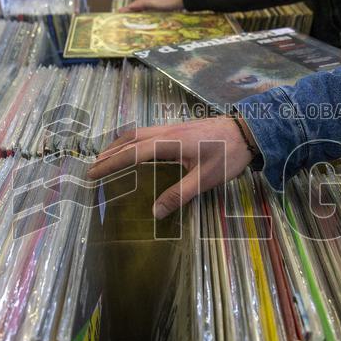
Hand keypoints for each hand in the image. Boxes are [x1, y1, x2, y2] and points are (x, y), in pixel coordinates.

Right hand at [88, 117, 252, 217]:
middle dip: (109, 153)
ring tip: (106, 159)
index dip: (112, 164)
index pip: (133, 153)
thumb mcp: (205, 179)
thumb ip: (179, 194)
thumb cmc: (228, 155)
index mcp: (170, 142)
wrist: (248, 131)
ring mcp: (172, 128)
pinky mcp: (179, 129)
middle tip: (92, 168)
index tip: (93, 174)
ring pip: (138, 133)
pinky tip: (134, 151)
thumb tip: (155, 212)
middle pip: (130, 139)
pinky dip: (132, 142)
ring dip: (119, 145)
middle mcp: (166, 131)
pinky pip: (147, 133)